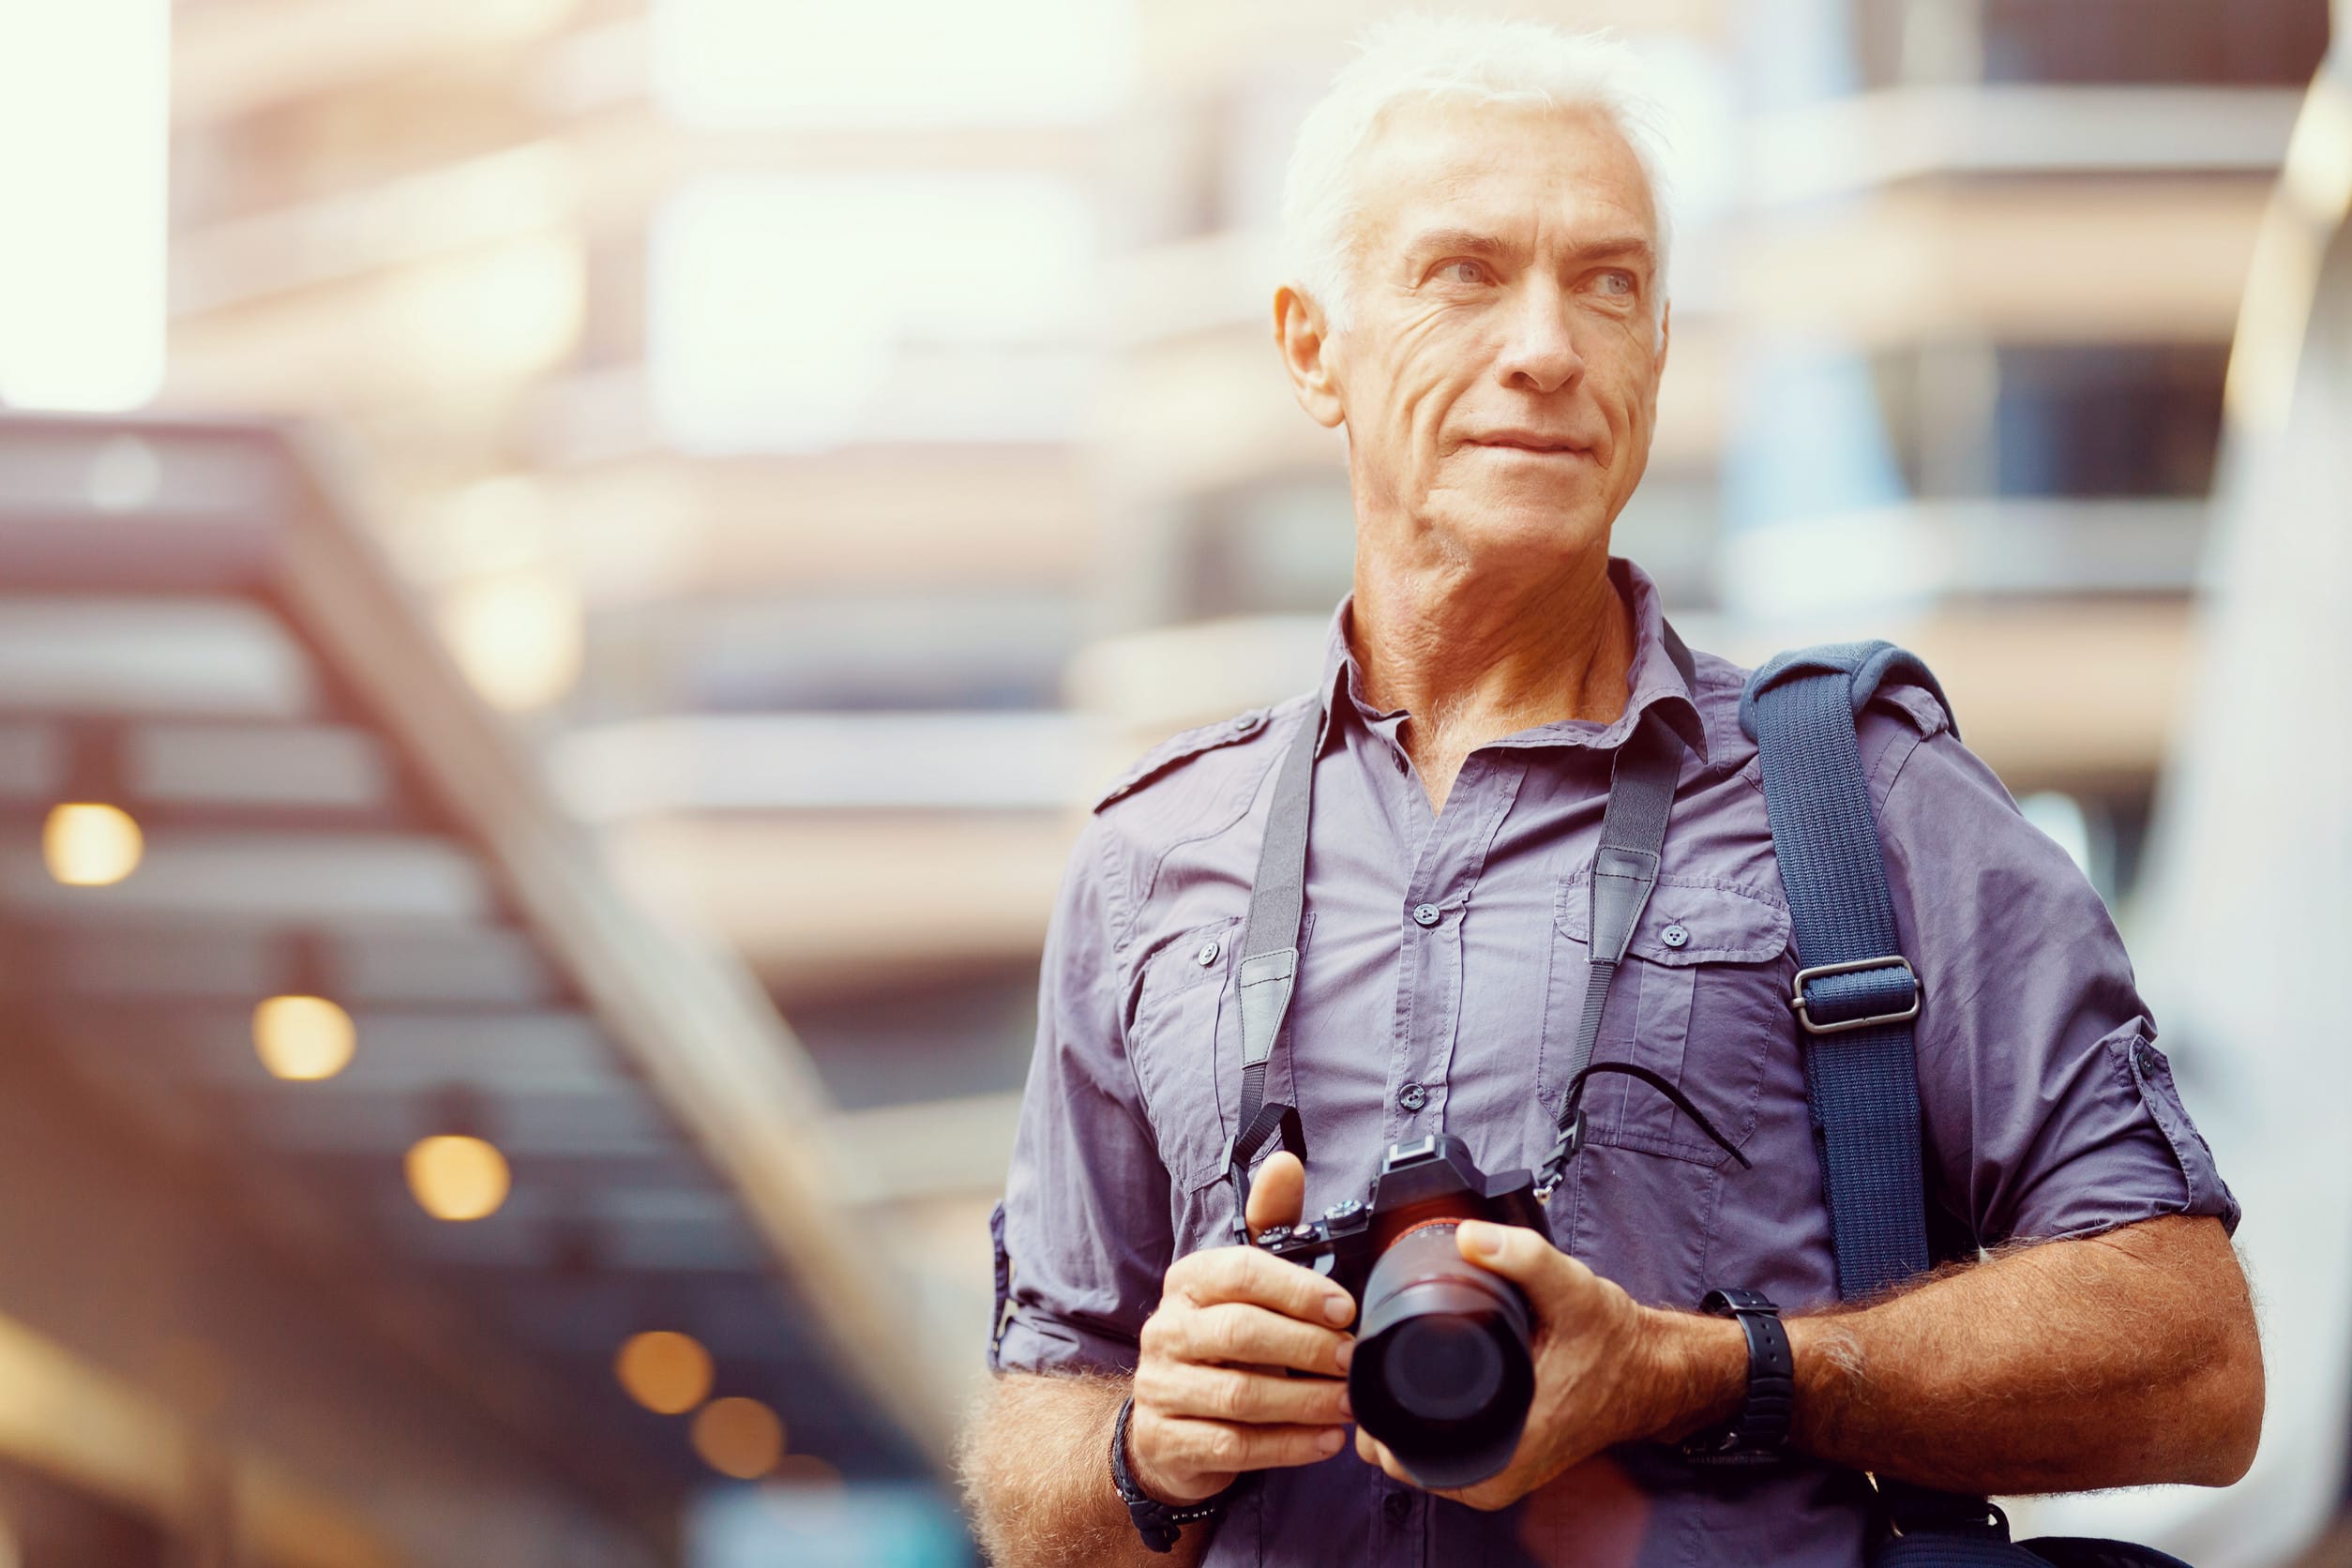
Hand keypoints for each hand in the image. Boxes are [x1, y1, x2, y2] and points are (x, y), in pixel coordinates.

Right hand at [1126, 1153, 1357, 1503]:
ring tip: (1348, 1403)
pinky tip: (1324, 1440)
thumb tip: (1286, 1163)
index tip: (1346, 1309)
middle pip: (1241, 1334)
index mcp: (1189, 1280)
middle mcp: (1166, 1329)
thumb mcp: (1243, 1283)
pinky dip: (1287, 1445)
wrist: (1165, 1426)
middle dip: (1308, 1348)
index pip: (1241, 1272)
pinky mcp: (1169, 1441)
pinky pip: (1234, 1446)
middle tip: (1354, 1360)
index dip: (1298, 1290)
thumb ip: (1269, 1224)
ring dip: (1305, 1401)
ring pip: (1239, 1395)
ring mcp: (1161, 1387)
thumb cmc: (1221, 1342)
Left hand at [1353, 1221, 1741, 1510]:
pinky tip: (1409, 1395)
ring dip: (1395, 1425)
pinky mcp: (1505, 1460)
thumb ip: (1524, 1258)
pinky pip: (1443, 1457)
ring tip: (1383, 1373)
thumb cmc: (1616, 1343)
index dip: (1374, 1422)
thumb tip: (1469, 1237)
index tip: (1364, 1375)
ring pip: (1421, 1463)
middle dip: (1377, 1418)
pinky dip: (1421, 1431)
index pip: (1408, 1461)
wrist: (1654, 1371)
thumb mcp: (1574, 1291)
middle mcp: (1504, 1475)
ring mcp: (1504, 1473)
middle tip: (1368, 1364)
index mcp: (1510, 1450)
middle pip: (1404, 1463)